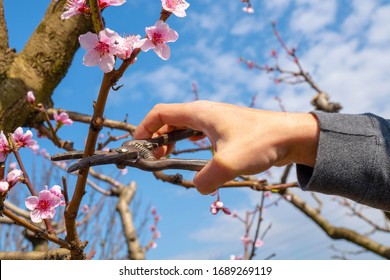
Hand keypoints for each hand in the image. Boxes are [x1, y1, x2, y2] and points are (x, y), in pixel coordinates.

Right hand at [134, 100, 318, 193]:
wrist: (291, 135)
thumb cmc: (261, 142)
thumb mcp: (229, 163)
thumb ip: (206, 179)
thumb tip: (197, 188)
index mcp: (200, 112)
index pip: (161, 113)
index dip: (144, 127)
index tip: (138, 145)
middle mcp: (205, 112)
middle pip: (170, 119)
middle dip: (156, 137)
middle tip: (153, 158)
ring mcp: (217, 120)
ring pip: (184, 126)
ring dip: (172, 140)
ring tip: (167, 157)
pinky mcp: (227, 129)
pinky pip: (199, 133)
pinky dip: (188, 142)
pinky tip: (192, 154)